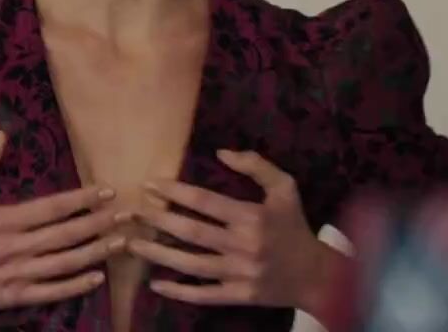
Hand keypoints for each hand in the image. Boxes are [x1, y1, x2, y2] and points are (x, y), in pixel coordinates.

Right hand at [0, 132, 127, 322]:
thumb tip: (1, 135)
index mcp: (2, 221)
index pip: (51, 208)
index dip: (81, 199)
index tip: (107, 190)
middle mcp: (12, 248)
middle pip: (64, 235)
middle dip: (98, 224)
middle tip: (126, 215)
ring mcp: (15, 274)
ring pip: (62, 264)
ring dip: (94, 253)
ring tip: (120, 243)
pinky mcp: (14, 296)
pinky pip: (50, 292)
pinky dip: (75, 286)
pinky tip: (98, 278)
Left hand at [129, 149, 344, 309]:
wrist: (315, 274)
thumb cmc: (295, 227)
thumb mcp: (285, 188)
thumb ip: (256, 165)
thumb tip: (221, 152)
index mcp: (252, 216)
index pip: (205, 201)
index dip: (175, 192)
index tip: (151, 184)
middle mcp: (243, 245)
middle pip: (191, 232)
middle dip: (158, 220)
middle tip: (132, 213)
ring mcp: (239, 273)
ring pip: (190, 264)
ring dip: (158, 254)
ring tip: (132, 244)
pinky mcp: (238, 295)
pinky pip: (202, 294)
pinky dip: (177, 291)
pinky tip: (155, 283)